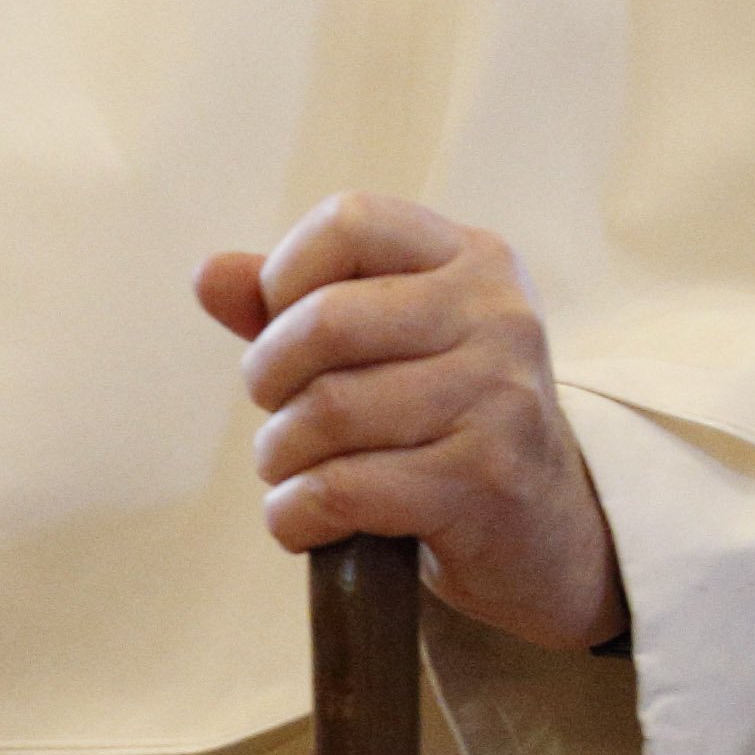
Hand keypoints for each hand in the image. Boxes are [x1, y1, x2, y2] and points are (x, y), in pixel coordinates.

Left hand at [200, 193, 625, 652]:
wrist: (547, 532)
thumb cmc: (445, 422)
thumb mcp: (389, 344)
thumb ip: (297, 305)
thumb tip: (207, 274)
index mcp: (473, 258)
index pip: (348, 222)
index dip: (286, 276)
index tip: (286, 331)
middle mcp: (497, 315)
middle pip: (325, 319)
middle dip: (268, 376)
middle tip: (278, 410)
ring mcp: (499, 398)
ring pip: (326, 410)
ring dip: (279, 455)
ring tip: (293, 471)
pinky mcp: (485, 482)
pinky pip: (343, 488)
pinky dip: (295, 512)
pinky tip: (306, 518)